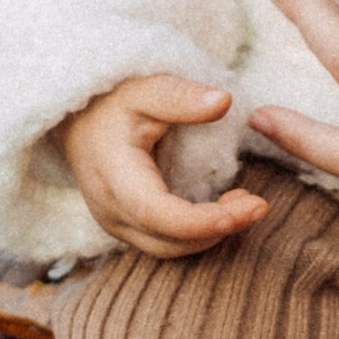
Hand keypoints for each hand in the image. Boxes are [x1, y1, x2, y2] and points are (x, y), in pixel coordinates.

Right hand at [57, 77, 267, 258]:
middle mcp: (111, 210)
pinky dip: (197, 234)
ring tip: (245, 203)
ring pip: (168, 248)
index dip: (204, 220)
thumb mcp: (146, 89)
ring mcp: (115, 223)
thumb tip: (224, 101)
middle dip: (218, 229)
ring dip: (210, 234)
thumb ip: (182, 97)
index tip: (250, 207)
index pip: (159, 214)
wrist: (78, 117)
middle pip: (169, 241)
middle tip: (259, 205)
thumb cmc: (113, 101)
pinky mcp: (125, 226)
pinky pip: (164, 242)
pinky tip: (224, 210)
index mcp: (114, 178)